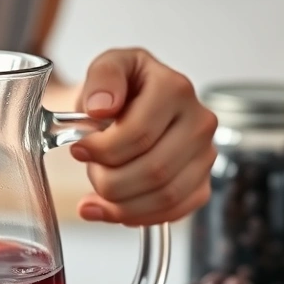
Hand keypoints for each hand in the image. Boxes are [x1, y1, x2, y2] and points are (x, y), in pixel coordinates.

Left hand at [70, 48, 217, 225]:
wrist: (132, 104)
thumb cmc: (121, 88)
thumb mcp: (107, 67)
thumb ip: (102, 78)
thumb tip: (101, 106)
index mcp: (175, 89)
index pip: (139, 134)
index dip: (102, 149)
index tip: (78, 149)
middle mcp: (199, 122)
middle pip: (154, 170)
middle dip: (110, 179)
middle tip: (89, 170)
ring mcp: (205, 155)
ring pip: (164, 196)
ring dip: (120, 202)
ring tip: (96, 191)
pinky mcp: (201, 183)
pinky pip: (173, 212)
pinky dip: (136, 216)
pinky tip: (110, 209)